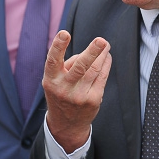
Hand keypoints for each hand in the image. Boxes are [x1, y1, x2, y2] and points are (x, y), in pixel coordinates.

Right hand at [42, 30, 111, 152]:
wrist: (66, 124)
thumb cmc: (60, 93)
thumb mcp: (54, 80)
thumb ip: (67, 65)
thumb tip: (90, 54)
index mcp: (51, 80)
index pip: (53, 60)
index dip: (58, 46)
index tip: (64, 33)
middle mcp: (64, 88)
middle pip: (80, 67)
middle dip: (92, 52)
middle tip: (101, 40)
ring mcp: (79, 96)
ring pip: (94, 70)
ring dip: (102, 55)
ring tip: (104, 44)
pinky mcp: (93, 100)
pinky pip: (102, 78)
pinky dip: (105, 65)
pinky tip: (107, 57)